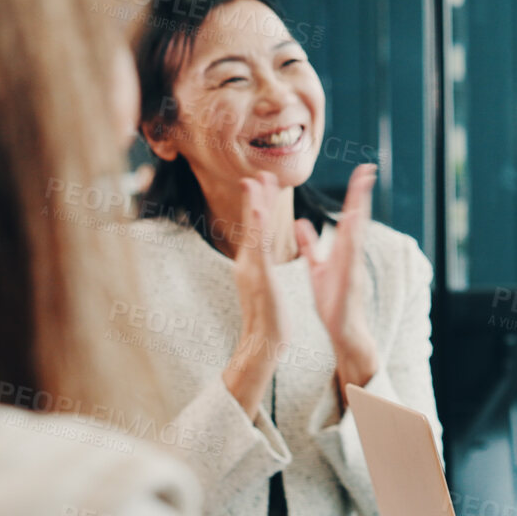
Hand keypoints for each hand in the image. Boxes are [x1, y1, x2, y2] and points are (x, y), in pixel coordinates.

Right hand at [223, 172, 286, 417]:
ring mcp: (251, 268)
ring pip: (253, 231)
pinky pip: (258, 249)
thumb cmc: (267, 318)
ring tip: (254, 181)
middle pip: (252, 225)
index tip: (260, 184)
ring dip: (254, 204)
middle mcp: (249, 262)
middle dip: (254, 197)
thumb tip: (260, 259)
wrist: (262, 343)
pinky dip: (256, 229)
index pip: (257, 229)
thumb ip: (260, 270)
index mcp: (253, 264)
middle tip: (257, 172)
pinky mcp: (259, 276)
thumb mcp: (264, 287)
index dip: (258, 206)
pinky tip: (257, 211)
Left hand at [298, 163, 378, 391]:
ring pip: (356, 233)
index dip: (353, 194)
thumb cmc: (333, 301)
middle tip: (367, 169)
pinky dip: (353, 240)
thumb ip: (310, 245)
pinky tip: (354, 227)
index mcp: (343, 250)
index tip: (360, 172)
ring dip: (360, 211)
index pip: (348, 216)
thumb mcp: (317, 267)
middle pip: (357, 218)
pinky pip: (351, 257)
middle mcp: (351, 254)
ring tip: (363, 189)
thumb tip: (300, 222)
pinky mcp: (350, 280)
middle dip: (361, 194)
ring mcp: (353, 266)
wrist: (344, 330)